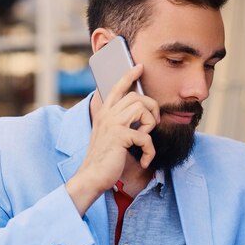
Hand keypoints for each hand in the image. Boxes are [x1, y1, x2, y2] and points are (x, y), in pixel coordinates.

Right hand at [65, 64, 159, 214]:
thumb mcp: (110, 138)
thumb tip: (139, 117)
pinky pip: (145, 136)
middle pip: (136, 96)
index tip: (139, 66)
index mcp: (103, 114)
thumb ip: (120, 125)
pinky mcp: (119, 136)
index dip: (128, 76)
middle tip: (152, 126)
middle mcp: (107, 115)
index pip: (116, 88)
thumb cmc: (103, 160)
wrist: (91, 177)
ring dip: (150, 126)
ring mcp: (112, 124)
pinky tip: (145, 160)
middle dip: (151, 109)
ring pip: (142, 108)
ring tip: (145, 141)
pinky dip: (150, 150)